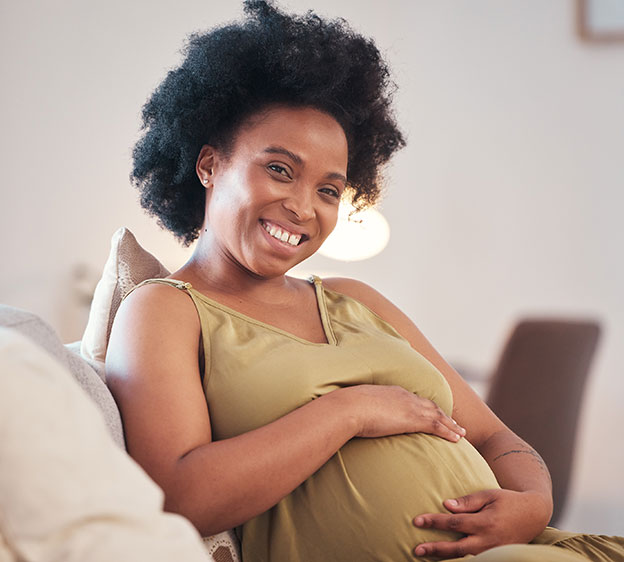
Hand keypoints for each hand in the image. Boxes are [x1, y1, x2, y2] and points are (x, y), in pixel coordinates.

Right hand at [341, 384, 465, 441]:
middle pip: (430, 406)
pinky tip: (456, 439)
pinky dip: (449, 431)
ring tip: (461, 433)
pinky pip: (437, 425)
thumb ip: (363, 413)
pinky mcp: (414, 419)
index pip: (415, 399)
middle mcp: (405, 397)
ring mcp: (411, 407)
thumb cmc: (348, 409)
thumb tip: (357, 420)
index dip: (426, 407)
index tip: (434, 413)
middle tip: (454, 423)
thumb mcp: (358, 408)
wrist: (350, 407)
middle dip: (444, 414)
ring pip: (438, 415)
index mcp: (392, 392)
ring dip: (451, 424)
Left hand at [413, 489, 550, 558]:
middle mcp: (488, 541)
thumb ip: (468, 502)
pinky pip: (475, 560)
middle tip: (416, 550)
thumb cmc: (509, 501)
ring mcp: (493, 551)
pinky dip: (460, 561)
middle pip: (457, 548)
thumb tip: (446, 505)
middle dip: (436, 549)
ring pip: (465, 559)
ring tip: (426, 557)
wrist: (534, 515)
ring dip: (445, 559)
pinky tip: (446, 560)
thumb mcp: (489, 495)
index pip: (454, 524)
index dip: (434, 522)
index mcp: (485, 523)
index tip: (417, 521)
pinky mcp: (496, 556)